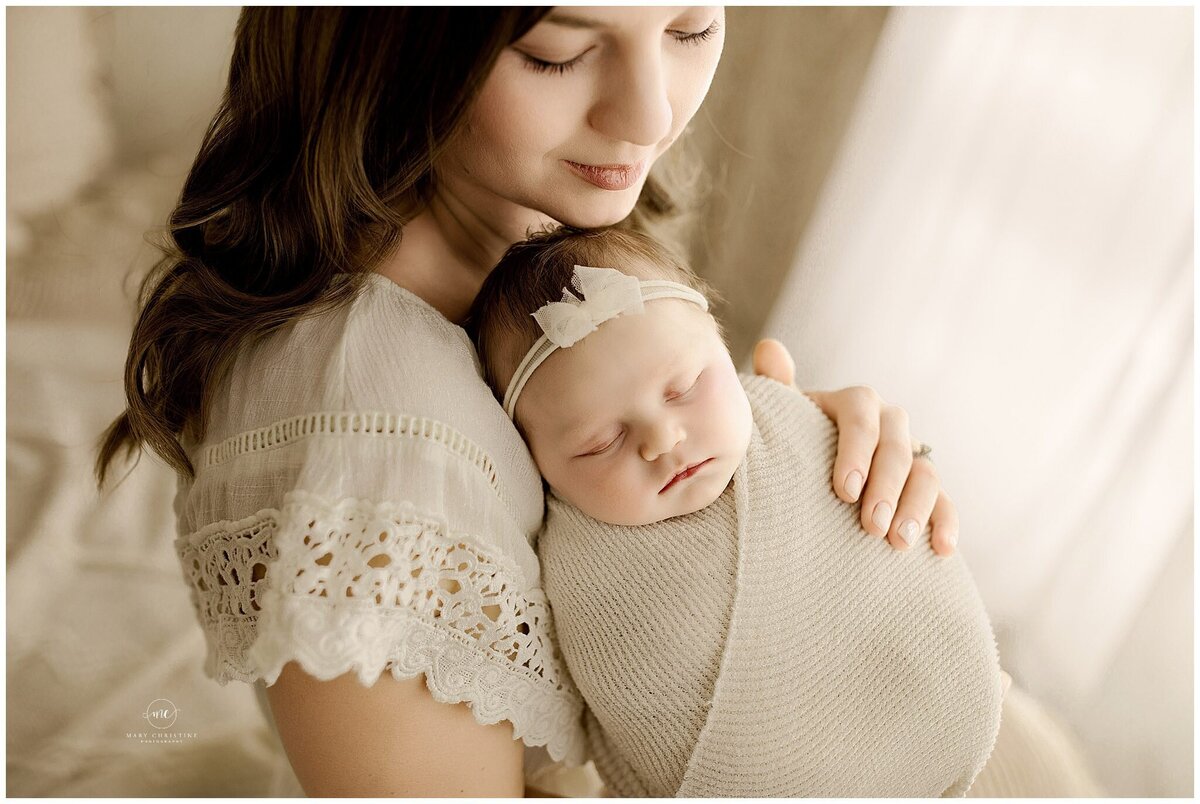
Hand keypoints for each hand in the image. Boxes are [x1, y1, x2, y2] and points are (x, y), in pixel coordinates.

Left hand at [752, 338, 958, 556]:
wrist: (807, 469)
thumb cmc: (792, 440)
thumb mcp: (783, 415)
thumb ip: (777, 385)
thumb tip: (769, 348)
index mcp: (856, 403)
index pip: (862, 416)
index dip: (857, 452)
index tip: (844, 491)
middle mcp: (890, 424)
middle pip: (897, 449)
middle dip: (886, 488)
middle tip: (871, 525)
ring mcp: (912, 455)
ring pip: (926, 474)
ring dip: (917, 509)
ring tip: (898, 543)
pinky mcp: (925, 488)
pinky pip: (945, 501)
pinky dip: (946, 523)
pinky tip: (941, 550)